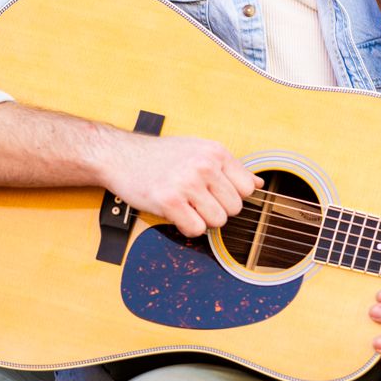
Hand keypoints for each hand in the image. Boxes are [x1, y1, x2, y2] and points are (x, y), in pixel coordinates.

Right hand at [101, 130, 261, 238]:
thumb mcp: (199, 150)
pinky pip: (196, 229)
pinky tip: (176, 214)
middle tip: (197, 201)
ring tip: (186, 206)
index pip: (248, 188)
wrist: (120, 155)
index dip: (233, 196)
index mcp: (216, 152)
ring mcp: (187, 183)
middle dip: (218, 210)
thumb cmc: (160, 155)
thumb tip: (260, 184)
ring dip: (203, 220)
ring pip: (218, 221)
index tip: (216, 194)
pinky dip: (187, 228)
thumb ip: (230, 167)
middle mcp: (204, 165)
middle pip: (235, 208)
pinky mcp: (169, 201)